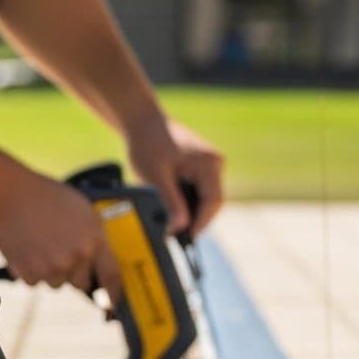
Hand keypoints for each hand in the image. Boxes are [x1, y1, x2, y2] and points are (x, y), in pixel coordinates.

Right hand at [0, 171, 121, 298]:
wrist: (10, 195)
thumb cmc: (46, 197)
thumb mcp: (83, 211)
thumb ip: (94, 237)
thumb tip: (101, 261)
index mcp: (94, 240)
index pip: (112, 276)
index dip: (114, 293)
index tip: (113, 302)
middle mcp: (76, 257)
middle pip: (81, 283)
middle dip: (74, 272)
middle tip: (62, 251)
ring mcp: (53, 267)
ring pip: (57, 283)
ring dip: (51, 271)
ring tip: (42, 245)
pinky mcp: (30, 273)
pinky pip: (35, 282)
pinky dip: (31, 270)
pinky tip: (29, 248)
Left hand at [128, 115, 225, 236]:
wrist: (142, 121)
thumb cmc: (147, 143)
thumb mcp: (156, 176)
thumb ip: (171, 202)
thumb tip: (180, 227)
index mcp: (209, 162)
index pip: (213, 200)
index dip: (201, 222)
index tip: (187, 237)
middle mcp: (215, 162)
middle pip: (213, 200)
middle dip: (198, 219)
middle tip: (179, 235)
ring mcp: (211, 162)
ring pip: (208, 196)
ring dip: (194, 211)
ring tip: (177, 225)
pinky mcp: (203, 165)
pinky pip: (202, 188)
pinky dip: (191, 200)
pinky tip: (178, 209)